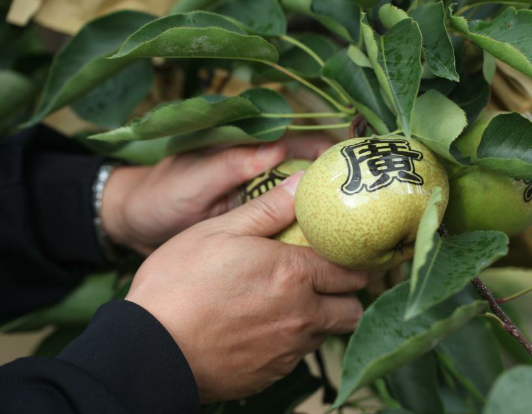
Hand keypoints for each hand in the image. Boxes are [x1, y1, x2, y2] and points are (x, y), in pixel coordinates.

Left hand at [101, 133, 333, 254]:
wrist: (134, 226)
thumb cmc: (161, 194)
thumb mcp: (193, 179)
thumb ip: (231, 165)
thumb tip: (276, 149)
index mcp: (246, 154)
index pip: (296, 145)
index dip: (325, 151)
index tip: (354, 164)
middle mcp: (258, 176)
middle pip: (305, 178)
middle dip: (333, 188)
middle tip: (364, 207)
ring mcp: (255, 204)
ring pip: (298, 206)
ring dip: (321, 216)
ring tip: (352, 234)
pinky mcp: (251, 229)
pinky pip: (283, 229)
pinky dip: (301, 238)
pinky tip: (319, 254)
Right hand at [125, 172, 370, 401]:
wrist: (150, 350)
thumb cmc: (179, 284)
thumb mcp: (219, 230)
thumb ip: (268, 209)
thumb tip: (303, 184)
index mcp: (293, 275)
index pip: (351, 272)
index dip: (353, 263)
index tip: (346, 256)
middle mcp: (301, 316)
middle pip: (352, 310)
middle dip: (345, 294)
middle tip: (323, 280)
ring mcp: (287, 351)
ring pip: (326, 333)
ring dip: (318, 318)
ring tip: (287, 303)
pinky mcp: (271, 375)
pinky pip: (297, 357)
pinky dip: (290, 342)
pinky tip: (260, 328)